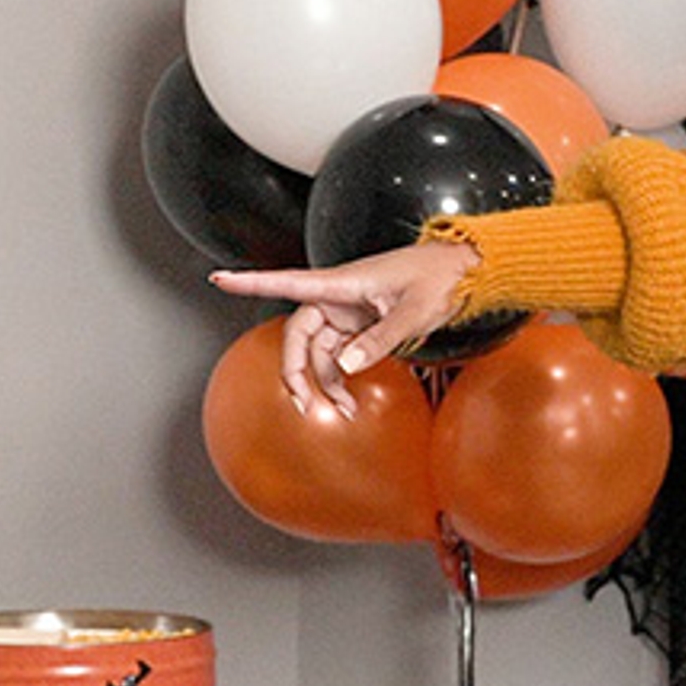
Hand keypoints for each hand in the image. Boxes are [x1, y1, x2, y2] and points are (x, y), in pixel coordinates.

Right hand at [212, 241, 475, 418]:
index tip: (219, 279)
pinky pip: (338, 356)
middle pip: (299, 334)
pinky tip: (349, 401)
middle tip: (303, 404)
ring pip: (318, 352)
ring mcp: (349, 312)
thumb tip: (346, 366)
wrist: (466, 273)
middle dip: (295, 370)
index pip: (288, 282)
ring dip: (322, 382)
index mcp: (344, 283)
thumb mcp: (414, 312)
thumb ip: (380, 340)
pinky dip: (340, 379)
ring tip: (339, 412)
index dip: (251, 282)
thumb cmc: (440, 278)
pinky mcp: (361, 326)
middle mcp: (339, 296)